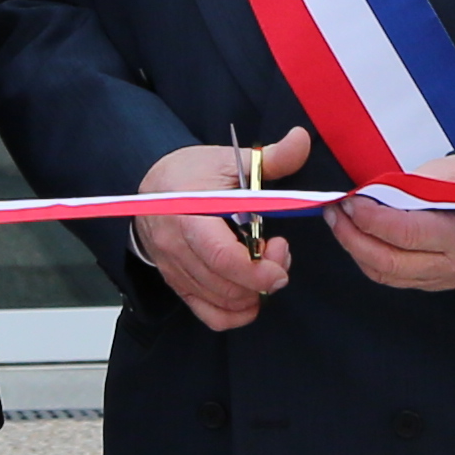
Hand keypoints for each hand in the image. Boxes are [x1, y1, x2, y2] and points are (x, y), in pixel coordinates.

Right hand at [139, 129, 310, 332]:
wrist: (152, 186)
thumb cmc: (191, 173)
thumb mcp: (229, 160)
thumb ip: (270, 157)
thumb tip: (302, 139)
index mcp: (188, 215)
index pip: (222, 256)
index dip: (258, 268)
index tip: (283, 254)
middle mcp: (177, 248)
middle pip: (227, 285)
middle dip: (264, 276)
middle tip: (279, 250)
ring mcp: (175, 271)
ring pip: (223, 302)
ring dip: (254, 292)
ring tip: (265, 264)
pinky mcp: (178, 285)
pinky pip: (210, 315)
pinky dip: (237, 312)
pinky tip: (251, 293)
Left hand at [331, 151, 454, 294]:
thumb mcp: (451, 171)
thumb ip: (412, 184)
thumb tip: (371, 194)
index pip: (409, 233)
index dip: (373, 220)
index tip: (352, 202)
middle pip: (391, 261)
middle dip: (354, 237)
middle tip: (336, 212)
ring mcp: (441, 279)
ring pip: (385, 273)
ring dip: (355, 248)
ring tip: (339, 222)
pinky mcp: (428, 284)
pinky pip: (389, 277)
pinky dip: (366, 257)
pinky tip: (356, 237)